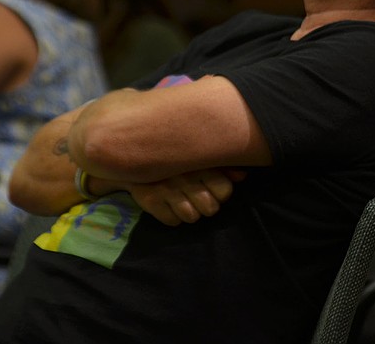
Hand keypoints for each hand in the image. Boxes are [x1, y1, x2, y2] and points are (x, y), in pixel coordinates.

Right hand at [127, 168, 245, 225]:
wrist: (132, 153)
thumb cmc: (174, 158)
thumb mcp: (198, 158)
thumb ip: (222, 167)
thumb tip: (242, 176)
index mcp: (200, 163)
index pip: (225, 191)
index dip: (222, 194)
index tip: (213, 189)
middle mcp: (185, 176)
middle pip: (211, 209)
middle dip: (206, 206)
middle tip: (196, 197)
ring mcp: (167, 189)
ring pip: (192, 217)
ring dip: (188, 212)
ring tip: (182, 200)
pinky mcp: (150, 200)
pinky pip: (172, 221)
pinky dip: (171, 216)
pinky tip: (168, 204)